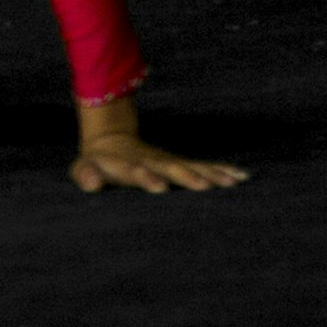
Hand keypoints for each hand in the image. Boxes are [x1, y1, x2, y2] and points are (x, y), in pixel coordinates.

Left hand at [72, 102, 245, 192]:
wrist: (111, 139)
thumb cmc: (98, 162)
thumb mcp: (85, 168)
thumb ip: (86, 175)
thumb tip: (91, 183)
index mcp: (126, 165)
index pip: (135, 171)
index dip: (146, 177)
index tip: (159, 186)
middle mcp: (151, 162)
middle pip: (169, 168)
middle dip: (186, 176)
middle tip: (203, 186)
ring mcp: (168, 162)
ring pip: (191, 166)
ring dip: (210, 174)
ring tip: (230, 183)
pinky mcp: (180, 164)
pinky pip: (203, 167)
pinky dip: (221, 171)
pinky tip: (241, 177)